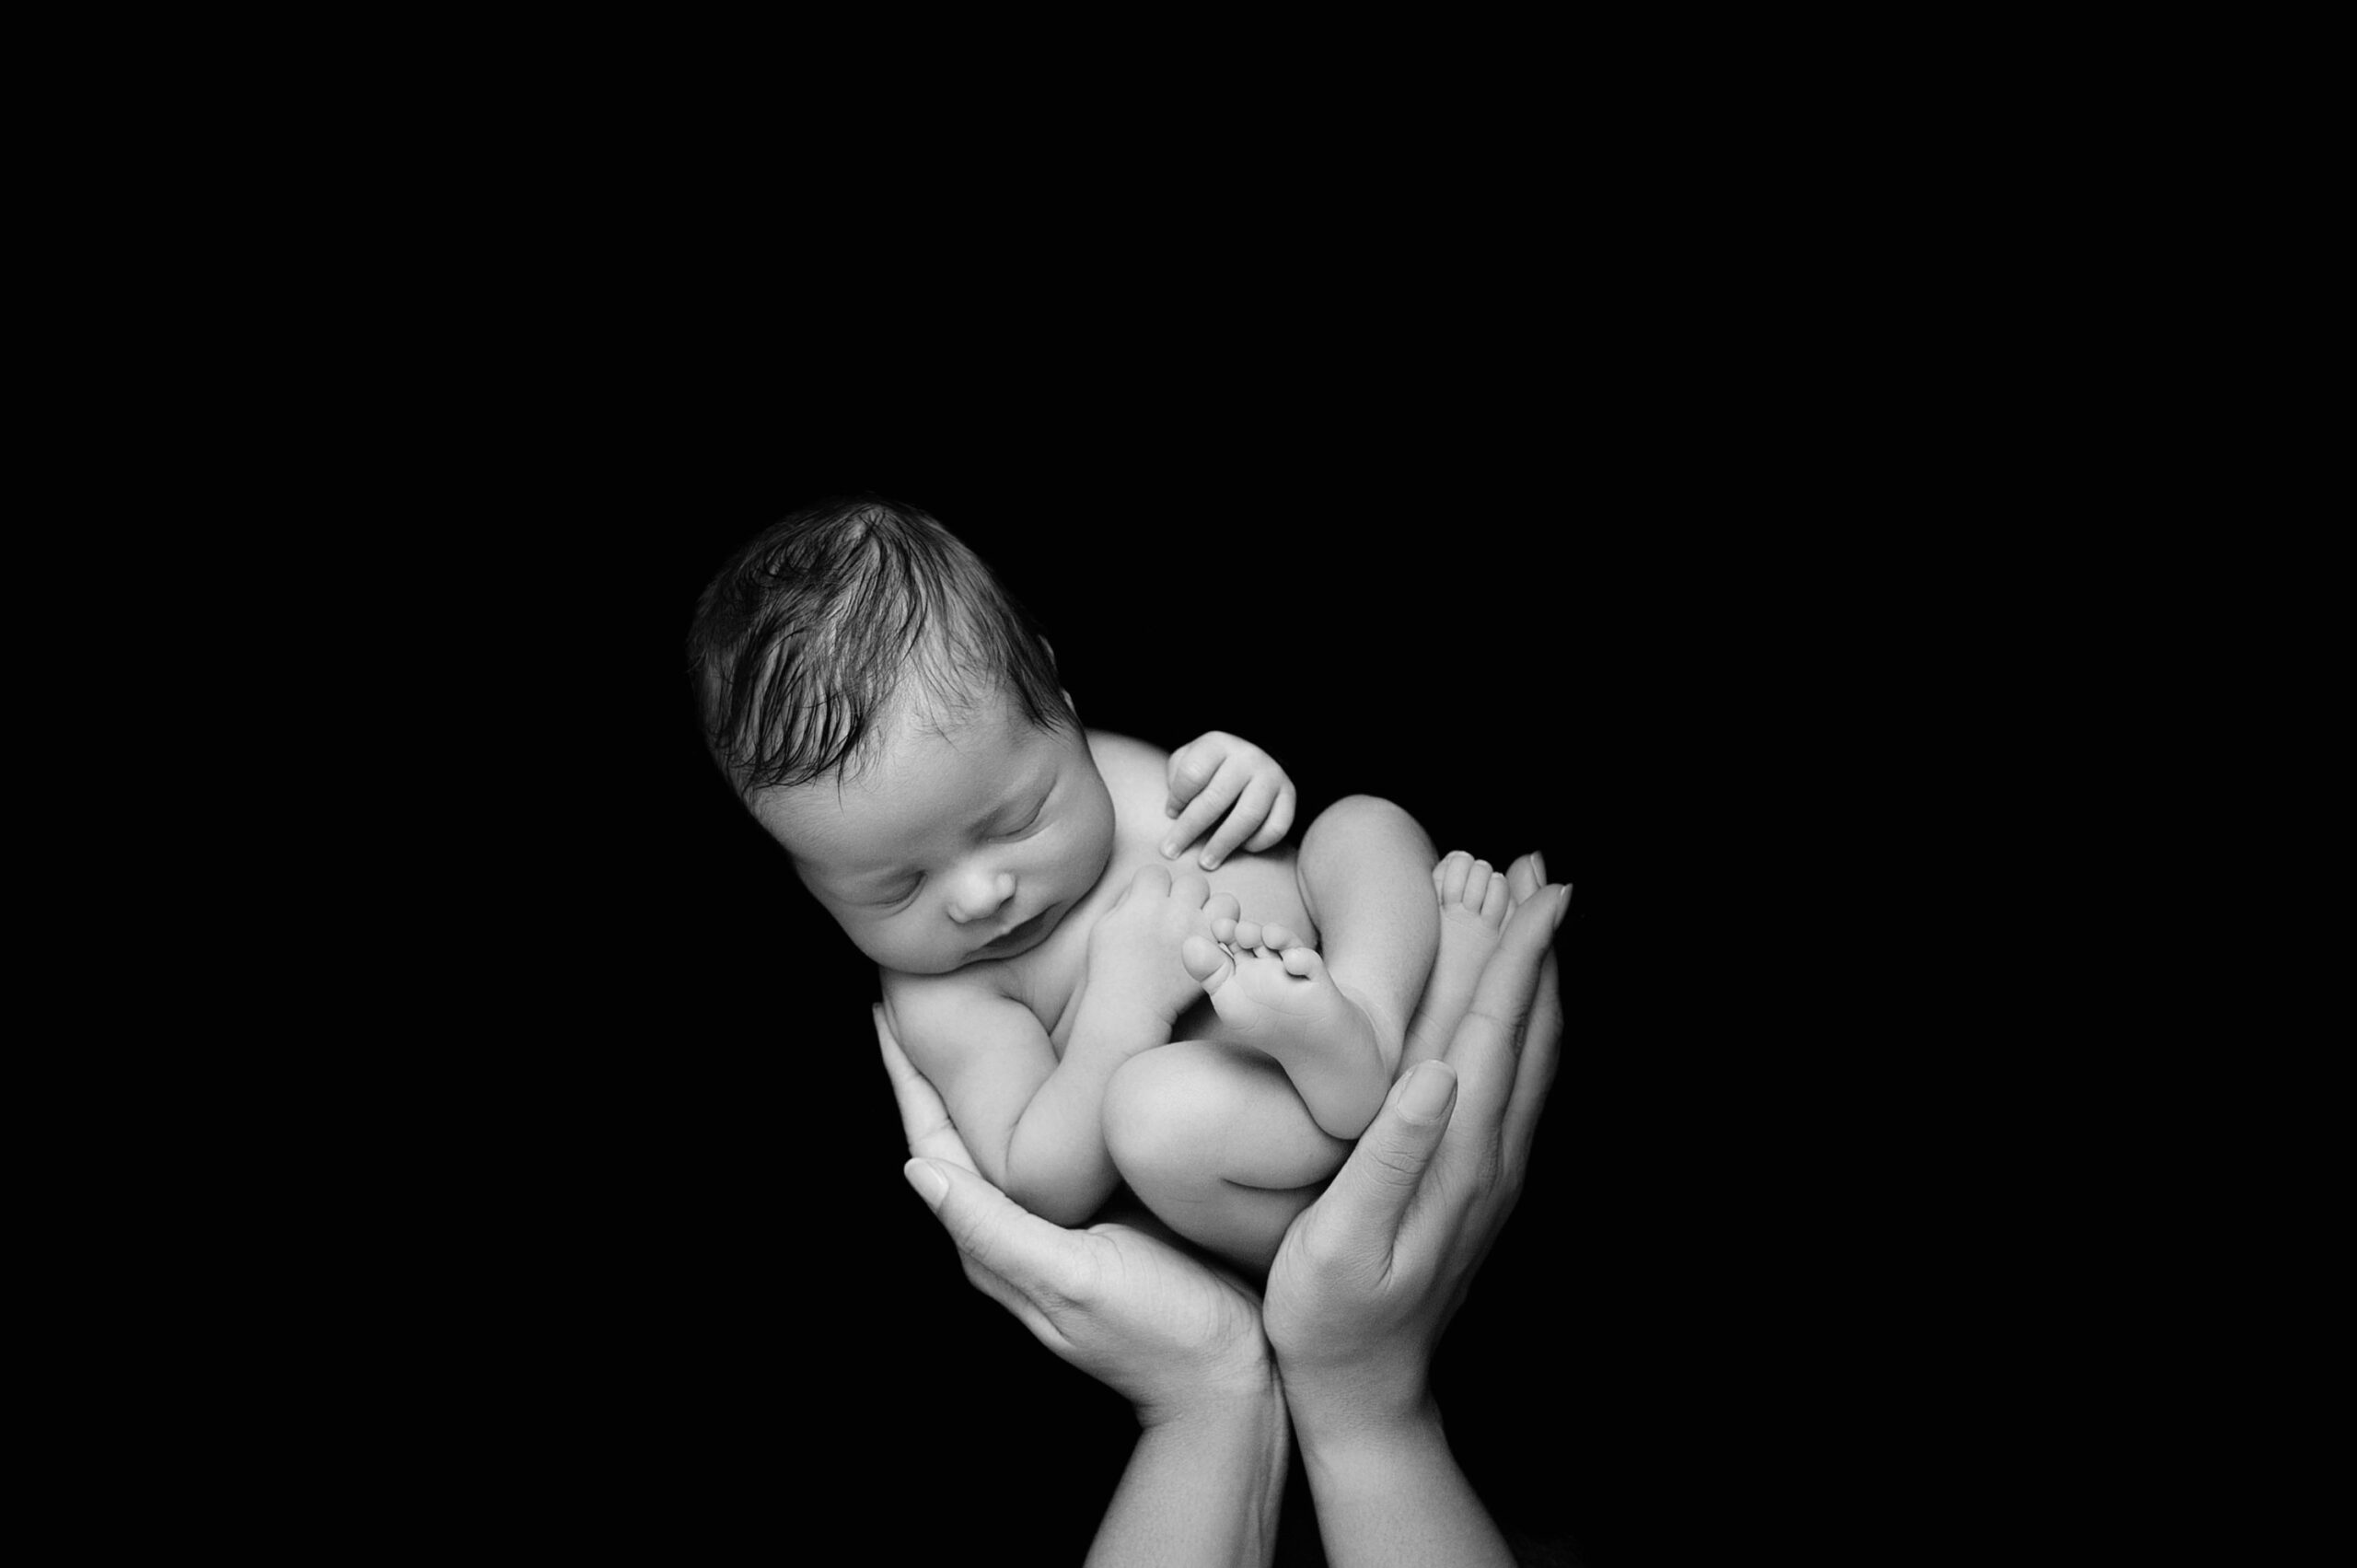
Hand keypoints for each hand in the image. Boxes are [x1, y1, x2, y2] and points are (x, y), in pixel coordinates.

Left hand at [880, 1005, 1272, 1420]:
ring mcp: (1067, 1209)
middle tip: (929, 986)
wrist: (1232, 1375)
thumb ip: (993, 1230)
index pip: (932, 1140)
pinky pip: (1069, 1131)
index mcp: (995, 1235)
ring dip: (999, 1063)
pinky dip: (1056, 1083)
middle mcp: (1021, 1218)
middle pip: (965, 1123)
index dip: (906, 1075)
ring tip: (992, 996)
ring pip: (1017, 1120)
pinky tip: (1073, 1044)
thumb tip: (916, 1170)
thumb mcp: (1069, 1279)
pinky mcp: (1113, 1200)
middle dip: (943, 1059)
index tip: (882, 1009)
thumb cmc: (1155, 1334)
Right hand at [1085, 864, 1238, 1021]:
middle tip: (1176, 916)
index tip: (1149, 903)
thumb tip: (1143, 886)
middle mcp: (1173, 913)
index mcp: (1142, 903)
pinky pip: (1233, 930)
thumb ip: (1125, 901)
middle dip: (1184, 896)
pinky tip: (1211, 943)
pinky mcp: (1213, 955)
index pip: (1156, 872)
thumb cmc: (1109, 970)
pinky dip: (1225, 934)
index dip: (1152, 886)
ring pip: (1222, 901)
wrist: (1128, 1009)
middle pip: (1192, 882)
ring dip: (1213, 912)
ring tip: (1201, 926)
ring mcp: (1196, 933)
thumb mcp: (1104, 927)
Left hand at [1162, 731, 1297, 870]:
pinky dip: (1258, 843)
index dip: (1178, 798)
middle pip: (1216, 799)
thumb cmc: (1212, 767)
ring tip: (1206, 862)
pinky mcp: (1289, 795)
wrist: (1253, 758)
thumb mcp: (1189, 759)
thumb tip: (1176, 811)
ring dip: (1223, 844)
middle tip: (1172, 851)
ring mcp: (1271, 776)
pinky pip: (1276, 828)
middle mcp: (1247, 757)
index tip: (1170, 814)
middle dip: (1190, 830)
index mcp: (1218, 744)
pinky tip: (1242, 848)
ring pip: (1247, 817)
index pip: (1192, 773)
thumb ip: (1176, 777)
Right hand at [1263, 876, 1567, 1430]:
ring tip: (1533, 922)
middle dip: (1537, 948)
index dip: (1518, 956)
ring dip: (1535, 983)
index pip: (1493, 1032)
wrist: (1367, 1394)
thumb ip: (1388, 1158)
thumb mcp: (1338, 1244)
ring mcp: (1492, 1173)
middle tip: (1540, 875)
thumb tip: (1430, 1074)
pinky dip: (1522, 1029)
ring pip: (1530, 1057)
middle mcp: (1489, 1156)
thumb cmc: (1331, 1319)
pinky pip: (1517, 1087)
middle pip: (1527, 1031)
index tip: (1541, 889)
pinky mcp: (1481, 1187)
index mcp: (1455, 1155)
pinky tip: (1510, 1017)